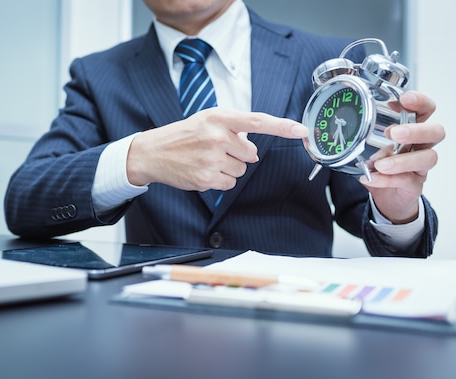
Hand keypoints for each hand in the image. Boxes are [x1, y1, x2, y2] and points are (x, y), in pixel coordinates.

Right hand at [127, 107, 307, 190]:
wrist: (154, 152)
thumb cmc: (184, 135)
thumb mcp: (207, 120)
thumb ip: (234, 128)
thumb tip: (254, 150)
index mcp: (220, 117)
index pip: (258, 121)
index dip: (282, 126)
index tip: (301, 131)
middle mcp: (217, 136)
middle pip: (251, 153)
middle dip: (238, 154)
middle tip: (215, 149)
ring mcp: (212, 158)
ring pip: (241, 170)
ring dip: (229, 168)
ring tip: (207, 160)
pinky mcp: (207, 178)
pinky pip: (230, 183)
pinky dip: (220, 180)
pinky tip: (204, 171)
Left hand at [360, 91, 444, 223]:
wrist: (387, 196)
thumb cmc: (381, 164)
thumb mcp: (371, 145)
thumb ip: (360, 133)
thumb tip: (334, 125)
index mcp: (412, 128)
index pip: (426, 109)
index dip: (420, 102)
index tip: (404, 99)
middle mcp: (421, 145)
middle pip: (436, 132)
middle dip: (416, 130)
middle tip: (394, 133)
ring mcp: (421, 166)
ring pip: (427, 158)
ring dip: (402, 160)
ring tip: (379, 164)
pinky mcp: (415, 184)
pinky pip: (407, 180)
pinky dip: (387, 179)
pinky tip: (371, 178)